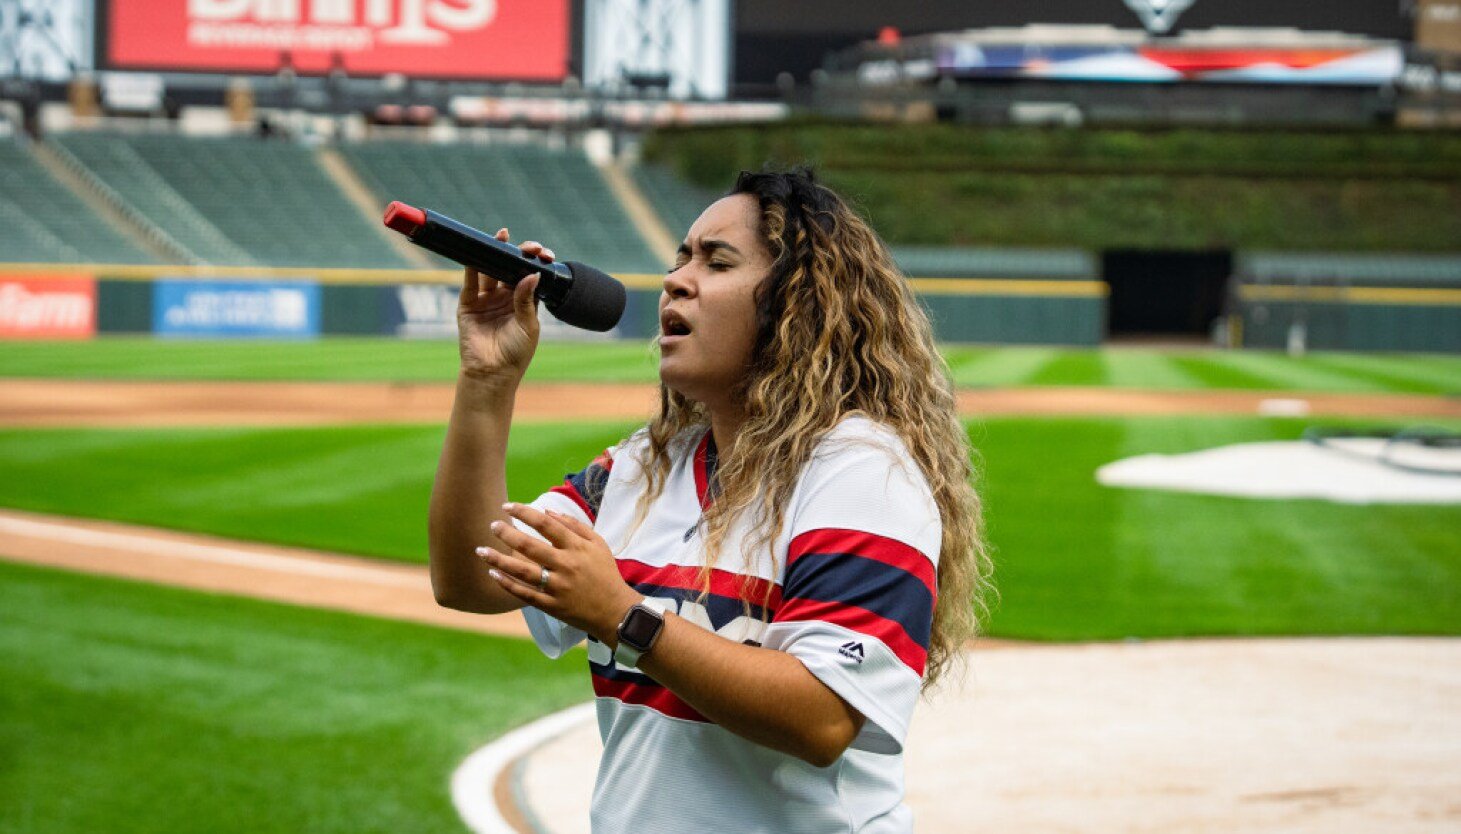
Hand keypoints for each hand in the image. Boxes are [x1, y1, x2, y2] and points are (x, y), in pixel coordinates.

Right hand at [456, 229, 556, 382]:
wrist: (492, 373)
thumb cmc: (516, 353)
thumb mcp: (528, 325)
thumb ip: (527, 299)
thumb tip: (532, 274)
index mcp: (524, 301)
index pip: (529, 275)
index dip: (535, 262)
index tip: (543, 253)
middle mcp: (505, 297)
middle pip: (509, 268)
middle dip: (517, 253)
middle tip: (527, 245)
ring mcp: (486, 299)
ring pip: (490, 270)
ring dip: (494, 253)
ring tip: (502, 237)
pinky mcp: (468, 304)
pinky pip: (470, 282)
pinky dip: (473, 267)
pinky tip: (478, 253)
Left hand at [478, 503, 641, 642]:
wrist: (615, 611)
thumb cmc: (606, 574)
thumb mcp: (598, 544)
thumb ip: (574, 526)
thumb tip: (548, 513)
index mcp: (577, 548)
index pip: (546, 525)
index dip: (524, 513)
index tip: (507, 507)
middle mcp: (566, 566)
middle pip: (530, 546)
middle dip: (507, 534)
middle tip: (492, 525)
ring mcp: (558, 588)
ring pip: (522, 572)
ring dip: (499, 560)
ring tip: (481, 551)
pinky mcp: (552, 606)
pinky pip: (525, 594)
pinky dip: (508, 585)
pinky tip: (493, 574)